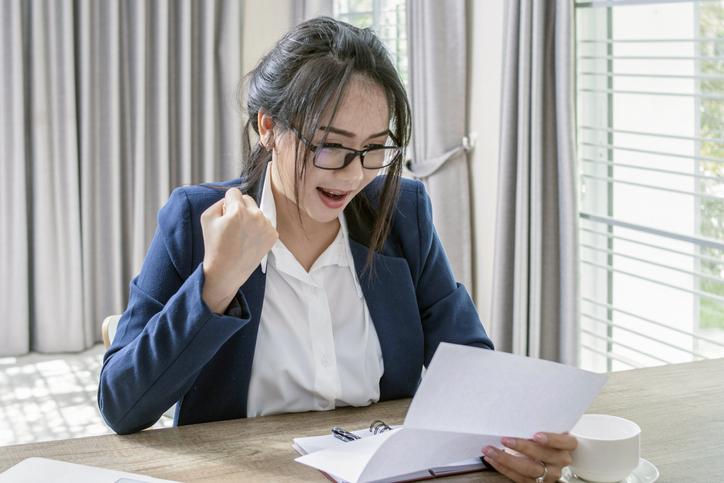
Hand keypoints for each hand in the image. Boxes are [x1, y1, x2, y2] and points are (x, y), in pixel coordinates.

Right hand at [200, 188, 277, 312]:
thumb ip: (218, 202)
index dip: (227, 202)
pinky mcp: (273, 235)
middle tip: (233, 225)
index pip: (235, 192)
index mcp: (238, 210)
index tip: (225, 213)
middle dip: (240, 208)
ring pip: (257, 212)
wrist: (227, 271)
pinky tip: (250, 240)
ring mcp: (266, 226)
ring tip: (241, 236)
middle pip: (248, 199)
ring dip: (250, 218)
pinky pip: (265, 224)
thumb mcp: (207, 218)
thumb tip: (230, 200)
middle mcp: (255, 215)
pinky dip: (259, 229)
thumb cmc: (214, 245)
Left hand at [482, 432, 575, 481]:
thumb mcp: (545, 429)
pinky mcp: (537, 482)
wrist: (544, 456)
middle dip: (522, 447)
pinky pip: (518, 477)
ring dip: (506, 459)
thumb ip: (536, 424)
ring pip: (529, 469)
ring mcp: (549, 474)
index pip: (564, 442)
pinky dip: (502, 467)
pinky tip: (492, 459)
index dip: (551, 439)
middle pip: (543, 455)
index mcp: (567, 445)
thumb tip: (515, 412)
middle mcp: (560, 461)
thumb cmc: (543, 439)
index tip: (536, 435)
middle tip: (505, 439)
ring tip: (490, 450)